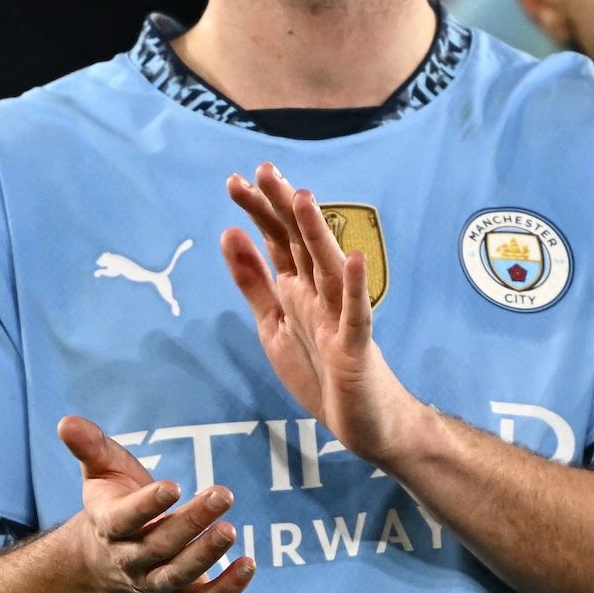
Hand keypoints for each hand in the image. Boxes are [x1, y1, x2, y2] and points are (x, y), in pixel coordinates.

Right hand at [56, 416, 254, 592]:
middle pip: (159, 547)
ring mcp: (153, 582)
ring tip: (231, 530)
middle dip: (191, 522)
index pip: (124, 520)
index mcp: (109, 526)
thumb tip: (66, 421)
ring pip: (178, 575)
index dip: (147, 505)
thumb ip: (89, 446)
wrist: (110, 557)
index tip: (173, 485)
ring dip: (206, 555)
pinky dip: (225, 591)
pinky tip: (249, 566)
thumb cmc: (113, 501)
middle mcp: (129, 560)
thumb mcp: (100, 470)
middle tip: (223, 495)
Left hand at [221, 164, 426, 465]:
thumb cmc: (322, 371)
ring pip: (328, 268)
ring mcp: (340, 318)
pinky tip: (355, 261)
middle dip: (281, 207)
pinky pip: (357, 315)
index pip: (277, 240)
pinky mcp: (356, 347)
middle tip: (263, 170)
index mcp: (297, 288)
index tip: (235, 181)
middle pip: (299, 243)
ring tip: (303, 197)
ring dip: (316, 233)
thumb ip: (253, 282)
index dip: (258, 211)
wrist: (364, 422)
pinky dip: (356, 288)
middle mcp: (320, 294)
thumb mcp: (273, 325)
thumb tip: (229, 233)